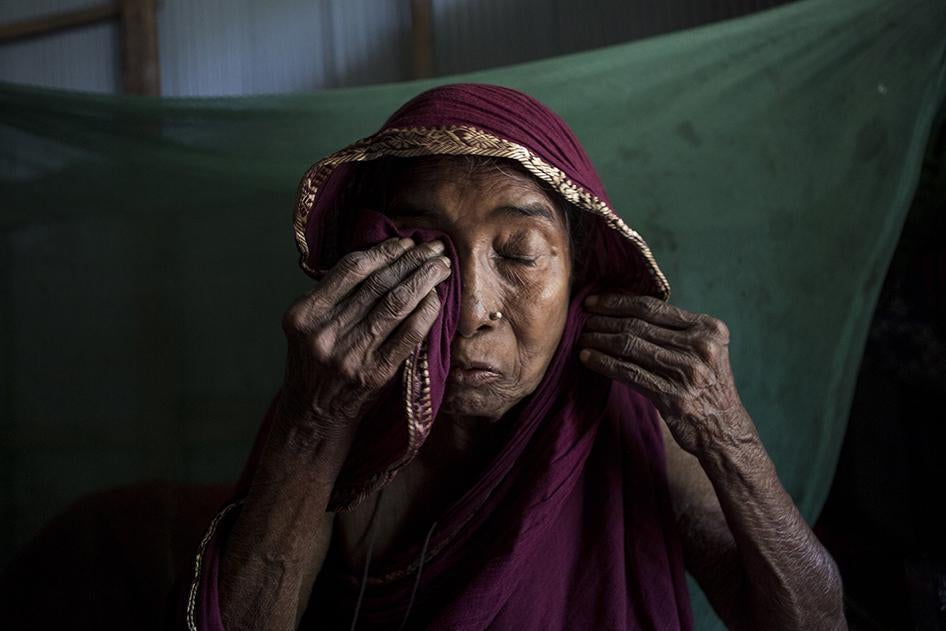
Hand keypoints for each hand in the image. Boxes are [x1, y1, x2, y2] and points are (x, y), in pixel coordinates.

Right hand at [279, 237, 451, 444]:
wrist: (313, 415)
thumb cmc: (315, 362)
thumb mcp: (308, 326)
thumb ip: (332, 295)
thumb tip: (381, 256)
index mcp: (304, 314)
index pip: (350, 269)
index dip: (383, 251)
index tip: (405, 242)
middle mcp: (325, 333)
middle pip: (378, 283)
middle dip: (412, 260)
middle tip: (435, 247)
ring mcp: (351, 355)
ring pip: (396, 303)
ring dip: (424, 280)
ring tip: (442, 266)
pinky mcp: (376, 374)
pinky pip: (409, 334)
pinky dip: (426, 311)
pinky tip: (437, 297)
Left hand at [579, 293, 749, 455]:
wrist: (724, 430)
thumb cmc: (705, 385)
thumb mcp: (703, 349)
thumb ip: (676, 329)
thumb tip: (625, 309)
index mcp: (709, 328)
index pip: (653, 307)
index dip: (618, 302)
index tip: (593, 301)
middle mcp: (701, 347)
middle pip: (638, 325)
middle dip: (604, 320)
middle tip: (582, 320)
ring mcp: (688, 372)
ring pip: (630, 346)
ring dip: (599, 340)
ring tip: (581, 337)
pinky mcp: (673, 397)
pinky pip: (628, 373)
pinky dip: (603, 363)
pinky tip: (587, 358)